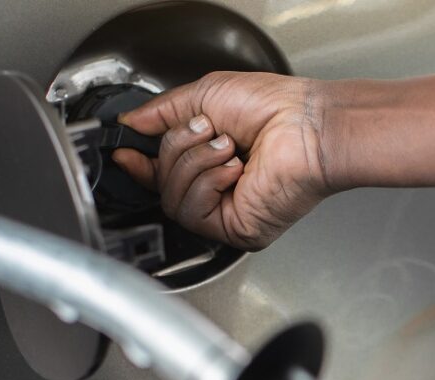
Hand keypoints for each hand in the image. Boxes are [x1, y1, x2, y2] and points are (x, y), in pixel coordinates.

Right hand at [113, 72, 331, 249]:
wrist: (307, 125)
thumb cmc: (276, 108)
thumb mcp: (204, 95)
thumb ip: (163, 111)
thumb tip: (131, 122)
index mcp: (210, 158)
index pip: (162, 172)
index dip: (140, 164)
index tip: (126, 151)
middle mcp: (218, 188)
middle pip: (161, 183)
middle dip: (176, 149)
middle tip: (205, 128)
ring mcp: (226, 210)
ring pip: (172, 198)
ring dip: (194, 163)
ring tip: (226, 145)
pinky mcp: (236, 228)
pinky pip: (192, 212)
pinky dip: (208, 182)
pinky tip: (234, 168)